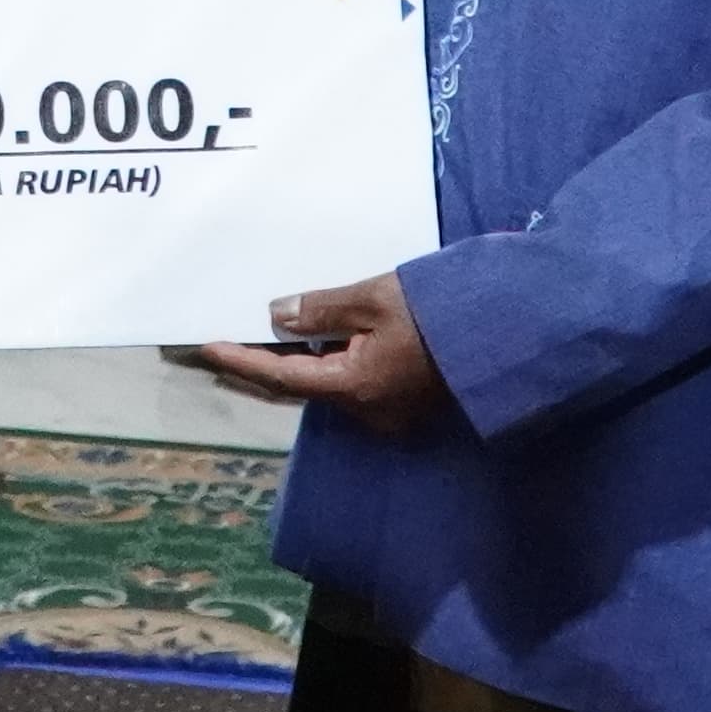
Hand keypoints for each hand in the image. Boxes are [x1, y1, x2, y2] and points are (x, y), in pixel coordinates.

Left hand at [195, 272, 444, 435]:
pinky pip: (349, 383)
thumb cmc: (439, 313)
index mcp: (353, 388)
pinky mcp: (403, 402)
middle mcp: (366, 411)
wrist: (504, 332)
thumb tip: (277, 317)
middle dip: (257, 370)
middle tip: (217, 353)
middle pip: (299, 389)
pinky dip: (323, 364)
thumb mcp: (373, 299)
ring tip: (256, 342)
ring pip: (324, 387)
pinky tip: (309, 344)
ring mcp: (387, 412)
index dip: (241, 362)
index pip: (281, 377)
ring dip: (292, 366)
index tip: (206, 350)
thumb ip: (321, 310)